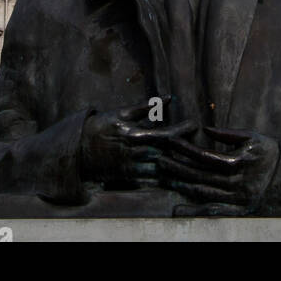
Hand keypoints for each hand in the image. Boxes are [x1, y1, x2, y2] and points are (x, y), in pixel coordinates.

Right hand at [80, 104, 194, 185]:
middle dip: (186, 152)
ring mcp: (133, 170)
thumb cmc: (101, 126)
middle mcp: (136, 155)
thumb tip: (168, 98)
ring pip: (163, 172)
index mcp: (134, 136)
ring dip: (180, 168)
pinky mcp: (130, 179)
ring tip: (198, 163)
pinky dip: (167, 179)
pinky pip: (153, 182)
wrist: (78, 150)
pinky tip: (180, 177)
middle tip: (202, 147)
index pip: (165, 135)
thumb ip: (145, 107)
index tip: (195, 125)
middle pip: (168, 155)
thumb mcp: (121, 113)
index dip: (181, 131)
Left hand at [157, 127, 280, 213]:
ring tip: (163, 178)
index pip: (206, 156)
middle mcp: (237, 183)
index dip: (187, 149)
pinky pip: (212, 212)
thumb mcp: (252, 137)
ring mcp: (237, 199)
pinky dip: (194, 211)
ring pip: (203, 193)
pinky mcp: (238, 211)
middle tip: (158, 160)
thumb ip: (229, 133)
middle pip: (201, 175)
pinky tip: (177, 209)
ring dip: (181, 186)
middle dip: (178, 167)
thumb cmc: (268, 150)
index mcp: (240, 162)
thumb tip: (205, 128)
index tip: (170, 141)